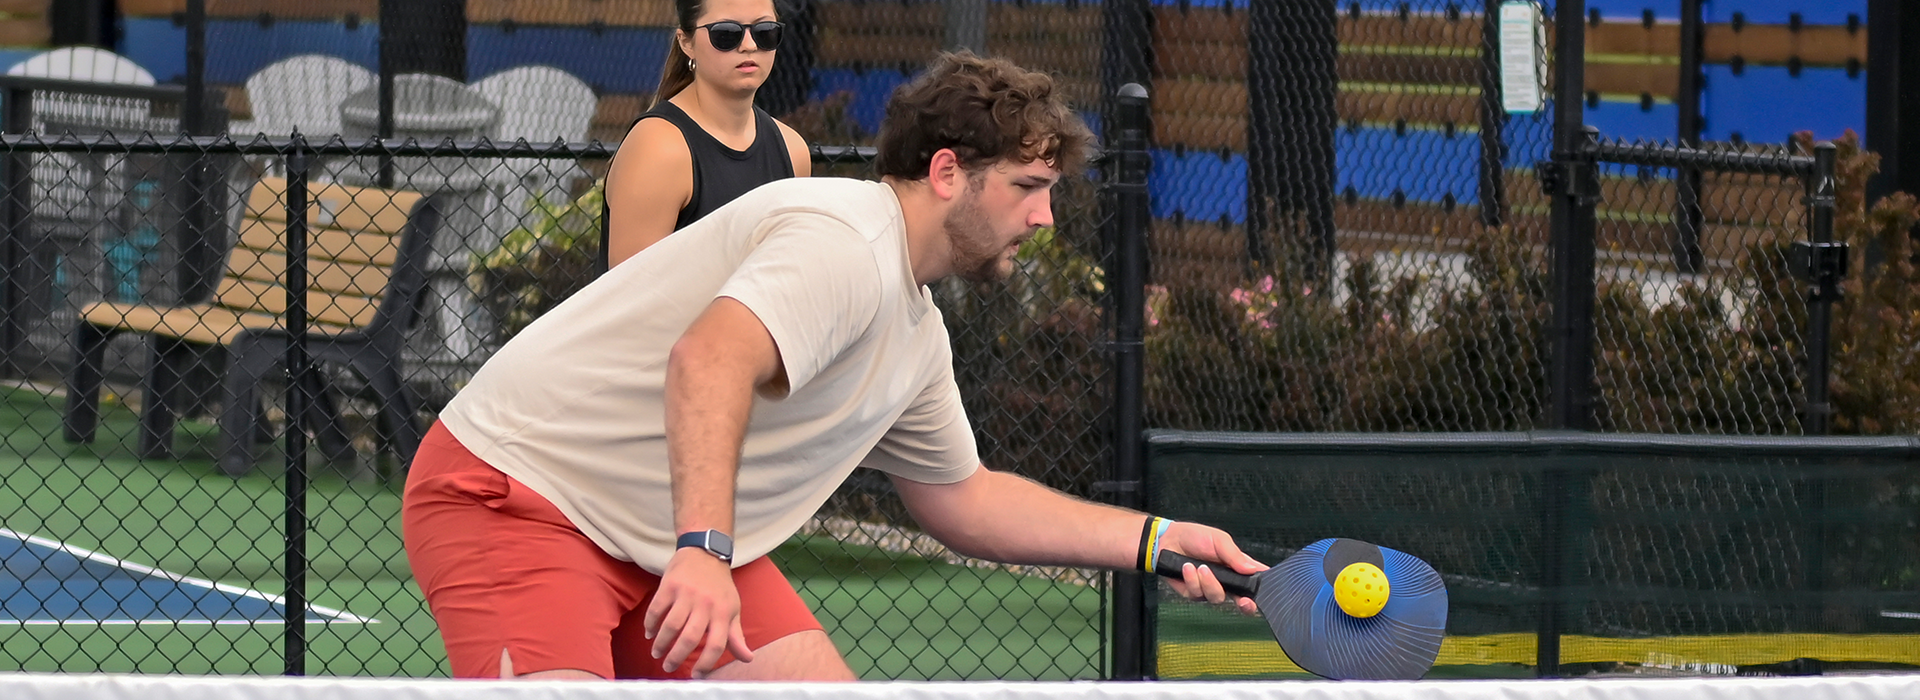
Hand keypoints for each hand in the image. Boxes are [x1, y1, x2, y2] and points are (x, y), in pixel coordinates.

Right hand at [645, 547, 753, 676]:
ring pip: (671, 625)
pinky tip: (649, 633)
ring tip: (657, 653)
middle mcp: (706, 604)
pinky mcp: (670, 584)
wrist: (706, 551)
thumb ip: (736, 636)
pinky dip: (650, 623)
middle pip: (690, 637)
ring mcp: (687, 593)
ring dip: (661, 643)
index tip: (696, 674)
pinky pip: (657, 608)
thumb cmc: (720, 585)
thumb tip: (747, 659)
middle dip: (677, 656)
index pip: (717, 644)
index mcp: (724, 612)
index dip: (706, 663)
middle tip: (668, 666)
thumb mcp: (733, 608)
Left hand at [1159, 521, 1265, 615]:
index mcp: (1237, 566)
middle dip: (1246, 605)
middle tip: (1244, 602)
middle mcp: (1226, 580)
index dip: (1262, 589)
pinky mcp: (1194, 593)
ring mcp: (1210, 588)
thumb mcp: (1219, 540)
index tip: (1265, 594)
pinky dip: (1192, 580)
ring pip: (1218, 597)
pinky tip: (1187, 568)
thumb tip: (1252, 569)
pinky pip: (1198, 594)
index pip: (1255, 580)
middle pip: (1242, 601)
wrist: (1166, 541)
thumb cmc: (1194, 537)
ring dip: (1209, 582)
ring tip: (1200, 567)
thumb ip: (1235, 555)